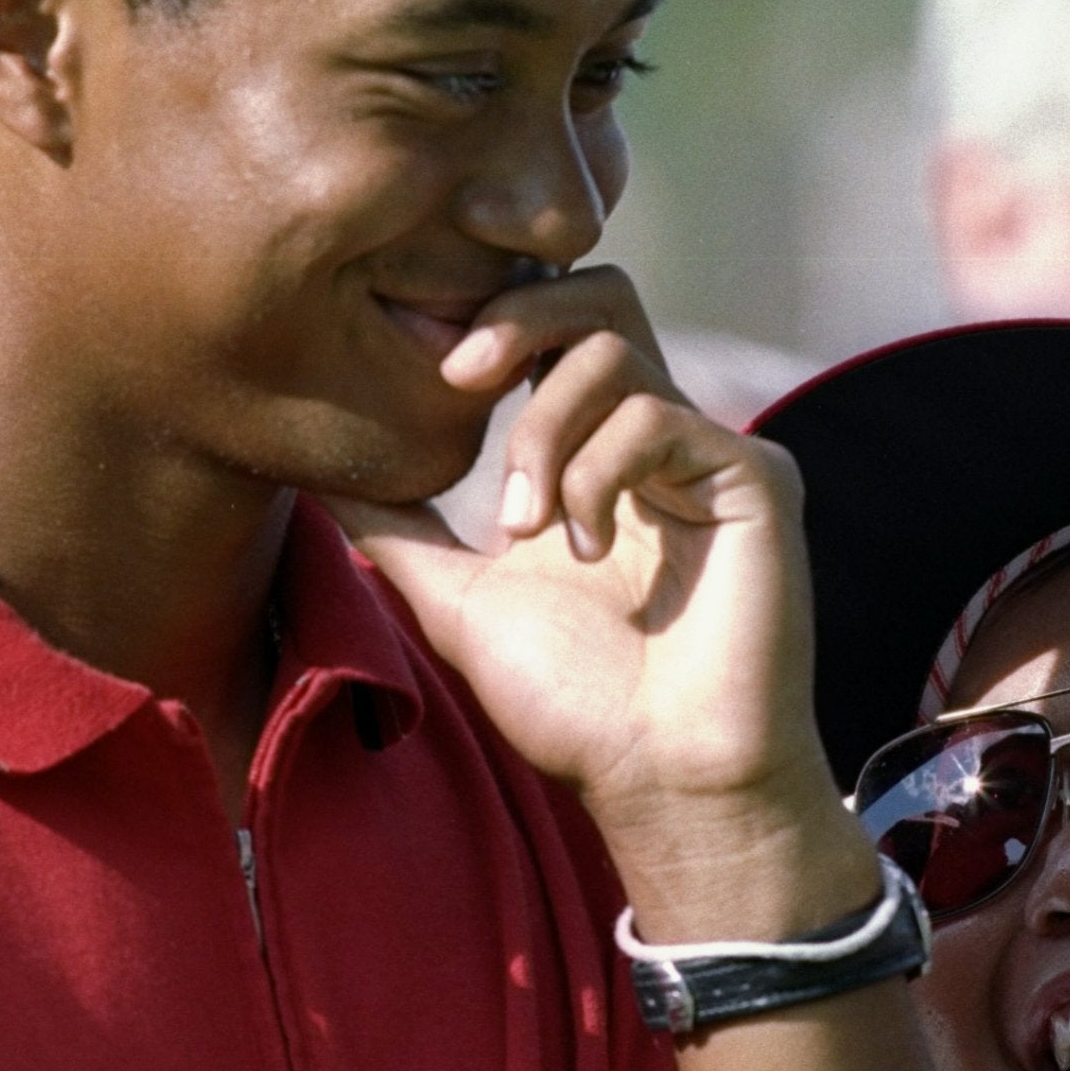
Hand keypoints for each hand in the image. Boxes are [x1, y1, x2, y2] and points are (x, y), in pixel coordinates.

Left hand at [331, 269, 862, 939]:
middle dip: (515, 318)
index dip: (490, 320)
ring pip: (614, 350)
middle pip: (599, 294)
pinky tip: (590, 548)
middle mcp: (657, 437)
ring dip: (543, 429)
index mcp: (593, 452)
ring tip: (526, 525)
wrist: (659, 777)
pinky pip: (659, 414)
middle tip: (457, 377)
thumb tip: (316, 470)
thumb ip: (398, 528)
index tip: (428, 370)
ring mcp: (707, 452)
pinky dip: (600, 471)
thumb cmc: (574, 706)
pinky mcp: (753, 475)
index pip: (552, 328)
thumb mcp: (455, 598)